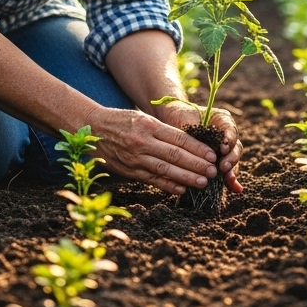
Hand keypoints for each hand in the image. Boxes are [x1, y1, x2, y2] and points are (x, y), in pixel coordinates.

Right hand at [87, 105, 219, 194]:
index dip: (197, 148)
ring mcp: (135, 158)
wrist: (92, 128)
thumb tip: (188, 143)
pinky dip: (168, 186)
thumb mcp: (143, 117)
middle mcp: (142, 142)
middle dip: (196, 165)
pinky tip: (182, 189)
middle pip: (174, 155)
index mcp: (148, 126)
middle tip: (213, 171)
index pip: (178, 138)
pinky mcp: (129, 171)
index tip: (211, 155)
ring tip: (203, 182)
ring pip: (165, 170)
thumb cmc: (122, 120)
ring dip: (186, 178)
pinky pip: (152, 180)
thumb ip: (163, 130)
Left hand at [154, 101, 243, 192]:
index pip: (231, 130)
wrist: (173, 120)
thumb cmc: (181, 116)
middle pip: (235, 147)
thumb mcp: (189, 119)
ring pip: (233, 159)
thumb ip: (198, 131)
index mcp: (222, 121)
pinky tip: (236, 189)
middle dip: (231, 158)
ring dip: (232, 170)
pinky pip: (227, 171)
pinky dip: (231, 180)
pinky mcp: (218, 162)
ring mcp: (223, 149)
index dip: (229, 140)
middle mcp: (226, 135)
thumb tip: (205, 145)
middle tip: (224, 166)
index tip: (223, 148)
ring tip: (229, 178)